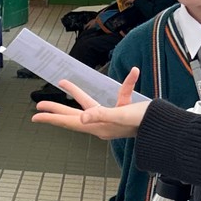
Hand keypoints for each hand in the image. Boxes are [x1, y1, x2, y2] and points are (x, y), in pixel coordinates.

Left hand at [31, 70, 147, 138]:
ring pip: (89, 104)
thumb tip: (81, 118)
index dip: (52, 117)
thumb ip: (101, 114)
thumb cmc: (145, 122)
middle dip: (57, 109)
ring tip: (64, 83)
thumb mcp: (121, 115)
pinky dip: (127, 84)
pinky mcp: (124, 111)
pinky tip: (134, 73)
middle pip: (73, 115)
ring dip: (77, 93)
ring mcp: (112, 118)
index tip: (35, 116)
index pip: (69, 121)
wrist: (165, 128)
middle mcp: (102, 123)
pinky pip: (121, 95)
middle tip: (39, 106)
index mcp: (98, 125)